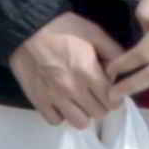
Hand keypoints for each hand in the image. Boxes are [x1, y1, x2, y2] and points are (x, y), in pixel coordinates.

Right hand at [12, 13, 127, 129]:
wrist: (25, 26)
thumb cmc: (62, 27)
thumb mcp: (94, 32)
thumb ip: (114, 52)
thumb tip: (123, 71)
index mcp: (88, 72)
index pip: (113, 101)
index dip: (115, 96)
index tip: (108, 89)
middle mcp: (72, 89)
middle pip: (99, 113)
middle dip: (101, 104)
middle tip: (94, 92)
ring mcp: (53, 97)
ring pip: (80, 122)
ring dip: (82, 112)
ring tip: (78, 100)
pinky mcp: (37, 100)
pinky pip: (55, 120)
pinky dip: (60, 114)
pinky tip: (61, 102)